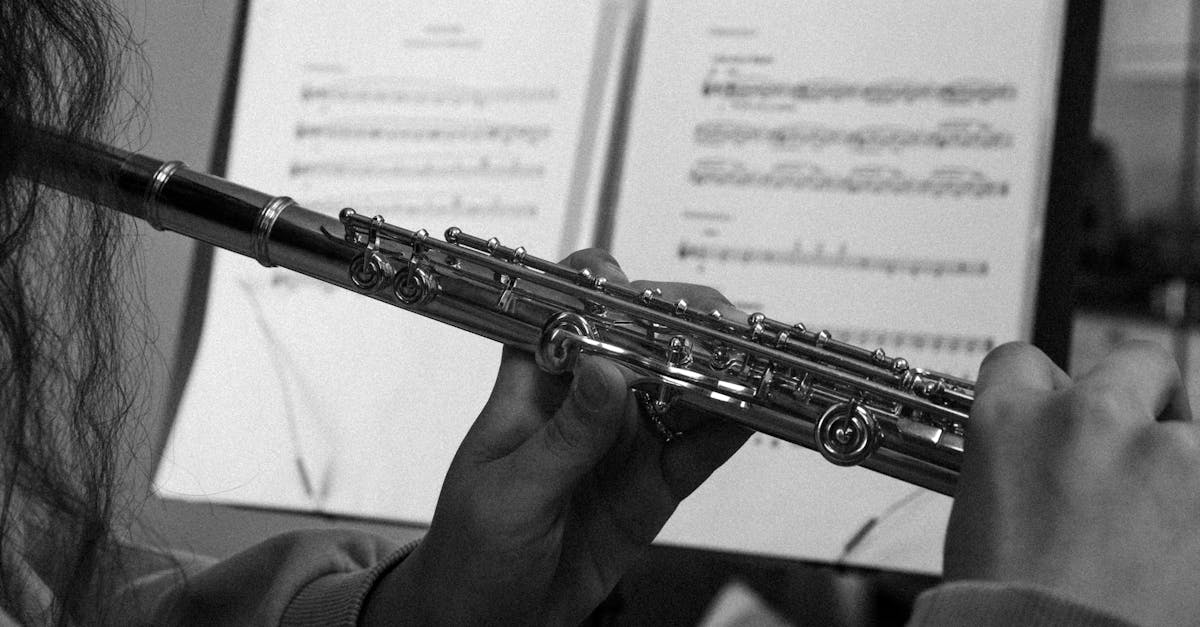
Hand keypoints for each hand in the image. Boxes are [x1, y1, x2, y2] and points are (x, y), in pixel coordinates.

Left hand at [365, 249, 749, 624]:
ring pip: (680, 388)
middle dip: (686, 326)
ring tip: (758, 364)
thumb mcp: (510, 495)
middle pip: (642, 340)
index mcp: (533, 387)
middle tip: (727, 329)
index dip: (606, 287)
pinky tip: (757, 413)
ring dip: (719, 373)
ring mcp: (623, 440)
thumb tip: (605, 369)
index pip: (566, 311)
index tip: (646, 294)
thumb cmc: (470, 552)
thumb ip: (564, 437)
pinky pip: (698, 448)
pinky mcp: (653, 483)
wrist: (486, 624)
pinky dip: (729, 430)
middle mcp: (584, 401)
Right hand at [944, 341, 1197, 625]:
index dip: (1044, 388)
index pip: (1025, 362)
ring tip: (1157, 516)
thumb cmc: (1006, 601)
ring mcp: (1158, 450)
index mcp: (1008, 419)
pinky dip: (1195, 502)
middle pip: (1134, 361)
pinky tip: (1173, 542)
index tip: (1058, 409)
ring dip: (1178, 459)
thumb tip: (1048, 442)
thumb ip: (1020, 453)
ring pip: (1191, 424)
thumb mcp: (981, 507)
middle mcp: (1084, 417)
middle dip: (1139, 395)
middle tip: (1134, 443)